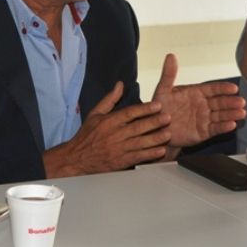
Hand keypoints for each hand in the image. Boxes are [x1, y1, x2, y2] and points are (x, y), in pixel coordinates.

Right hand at [42, 82, 171, 177]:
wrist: (77, 158)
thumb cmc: (87, 135)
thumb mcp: (95, 113)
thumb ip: (110, 99)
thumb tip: (120, 84)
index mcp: (109, 121)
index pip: (129, 113)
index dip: (144, 109)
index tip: (158, 105)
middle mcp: (115, 135)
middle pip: (138, 127)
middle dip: (154, 122)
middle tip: (168, 117)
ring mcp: (118, 149)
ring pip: (140, 143)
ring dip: (155, 138)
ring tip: (168, 134)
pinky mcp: (121, 162)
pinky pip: (138, 157)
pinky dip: (150, 154)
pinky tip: (160, 151)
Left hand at [150, 54, 246, 146]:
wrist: (157, 129)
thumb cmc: (160, 108)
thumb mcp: (163, 91)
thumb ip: (168, 74)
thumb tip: (170, 56)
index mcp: (196, 93)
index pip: (213, 89)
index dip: (223, 89)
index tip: (234, 88)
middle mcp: (203, 105)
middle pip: (220, 102)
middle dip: (231, 102)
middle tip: (241, 102)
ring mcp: (204, 118)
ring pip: (221, 115)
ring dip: (232, 114)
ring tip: (241, 113)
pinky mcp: (203, 132)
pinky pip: (215, 128)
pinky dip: (223, 127)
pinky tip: (232, 124)